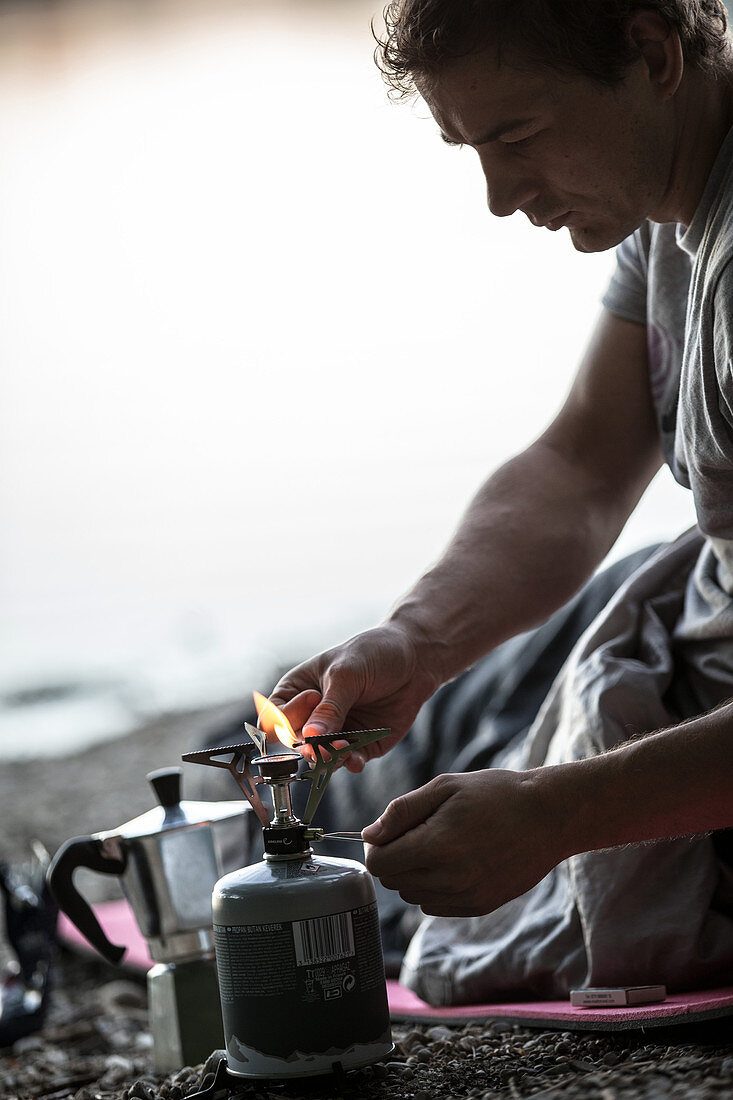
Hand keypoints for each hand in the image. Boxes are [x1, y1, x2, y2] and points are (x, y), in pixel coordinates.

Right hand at [269, 623, 440, 772]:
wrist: (416, 658)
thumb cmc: (374, 653)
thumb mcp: (347, 674)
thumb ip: (330, 707)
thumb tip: (309, 737)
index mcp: (298, 691)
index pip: (275, 718)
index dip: (284, 720)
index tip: (311, 703)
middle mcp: (313, 715)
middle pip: (296, 743)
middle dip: (308, 745)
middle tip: (322, 743)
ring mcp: (336, 731)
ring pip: (321, 757)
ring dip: (329, 758)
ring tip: (342, 749)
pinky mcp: (360, 744)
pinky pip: (349, 761)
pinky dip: (350, 763)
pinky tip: (355, 759)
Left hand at [361, 769, 569, 915]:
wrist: (548, 817)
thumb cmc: (495, 794)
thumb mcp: (444, 786)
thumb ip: (402, 812)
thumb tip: (369, 836)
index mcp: (436, 846)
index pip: (379, 864)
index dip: (377, 846)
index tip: (391, 831)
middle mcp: (449, 879)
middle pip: (393, 882)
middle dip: (395, 858)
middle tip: (419, 832)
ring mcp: (465, 897)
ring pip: (412, 896)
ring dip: (414, 874)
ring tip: (441, 844)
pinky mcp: (479, 906)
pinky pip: (435, 906)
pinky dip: (434, 887)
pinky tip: (455, 861)